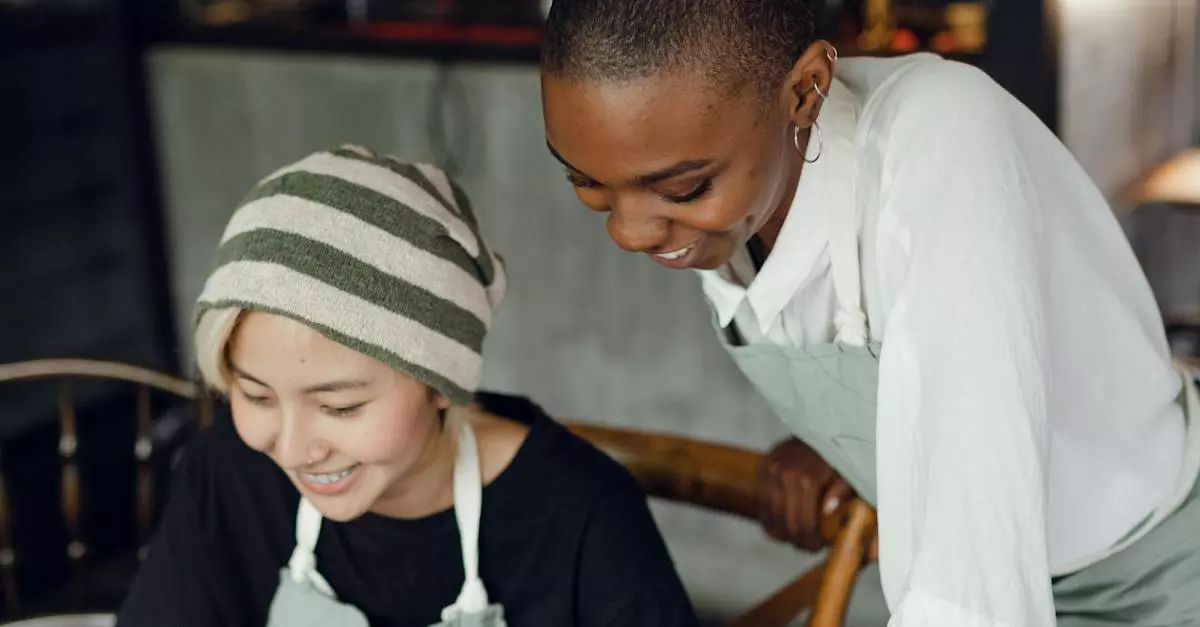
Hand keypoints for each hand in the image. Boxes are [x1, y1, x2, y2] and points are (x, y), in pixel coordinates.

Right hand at [758, 437, 854, 551]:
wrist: (821, 427)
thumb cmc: (840, 456)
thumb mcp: (849, 473)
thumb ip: (842, 492)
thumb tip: (828, 510)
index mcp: (808, 479)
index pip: (804, 524)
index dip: (811, 542)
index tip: (819, 546)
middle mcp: (785, 474)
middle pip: (785, 524)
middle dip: (798, 540)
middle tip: (808, 546)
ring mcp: (771, 470)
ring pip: (770, 516)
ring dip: (781, 533)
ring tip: (794, 538)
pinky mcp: (763, 466)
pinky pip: (761, 502)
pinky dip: (769, 518)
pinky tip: (780, 526)